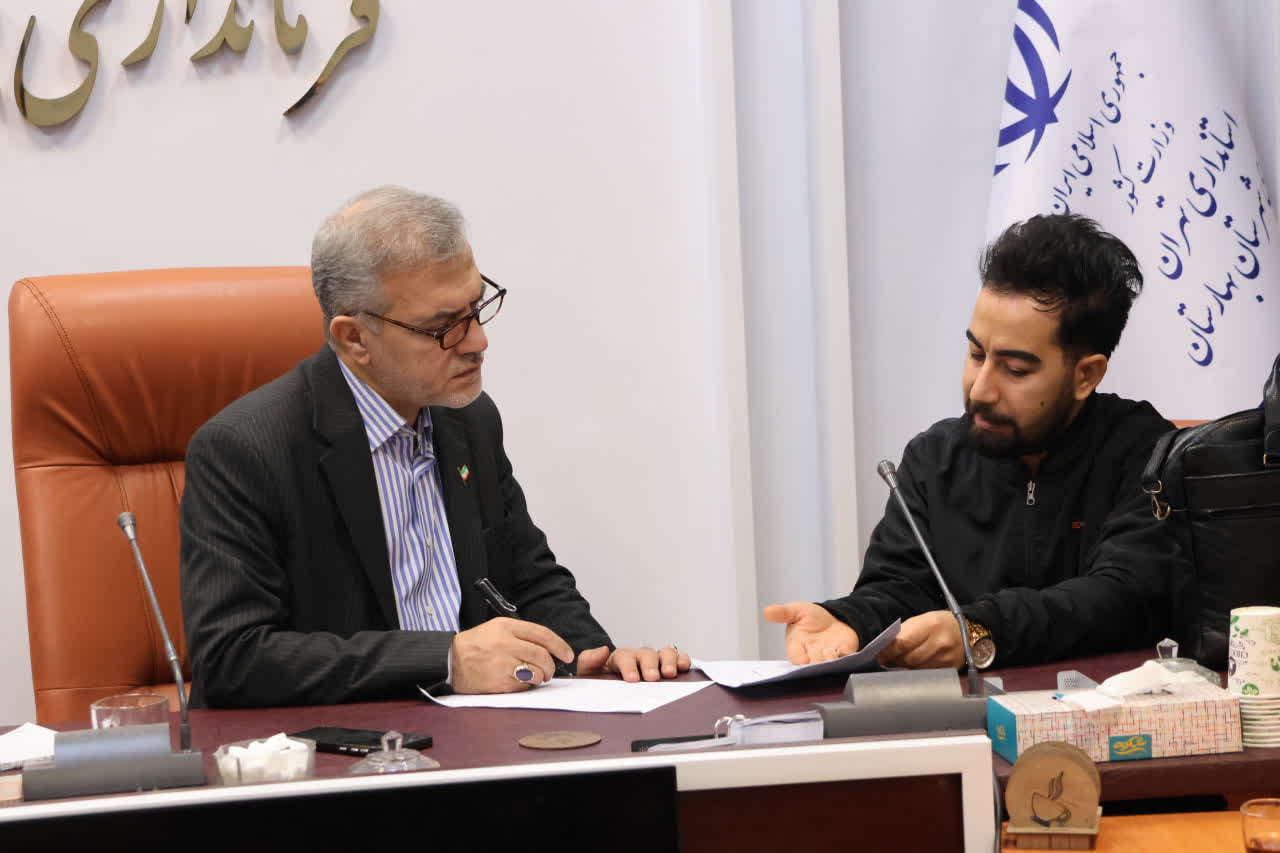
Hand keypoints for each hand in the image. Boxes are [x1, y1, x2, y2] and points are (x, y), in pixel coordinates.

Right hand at [450, 617, 574, 692]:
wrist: (450, 661)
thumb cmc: (475, 645)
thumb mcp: (496, 628)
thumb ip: (521, 634)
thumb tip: (547, 648)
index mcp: (506, 627)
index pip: (542, 634)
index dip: (559, 645)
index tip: (568, 654)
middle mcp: (505, 644)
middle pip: (542, 655)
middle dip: (550, 666)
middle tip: (549, 671)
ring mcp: (502, 664)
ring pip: (535, 672)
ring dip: (540, 677)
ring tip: (534, 676)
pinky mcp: (499, 682)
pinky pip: (522, 685)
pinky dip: (525, 685)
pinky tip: (517, 681)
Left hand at [576, 645, 691, 681]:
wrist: (610, 688)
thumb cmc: (603, 681)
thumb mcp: (590, 673)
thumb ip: (589, 661)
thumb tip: (602, 650)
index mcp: (620, 658)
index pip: (624, 657)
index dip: (629, 666)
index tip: (632, 678)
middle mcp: (640, 657)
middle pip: (647, 654)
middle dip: (650, 665)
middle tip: (651, 677)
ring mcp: (655, 661)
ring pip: (665, 653)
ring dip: (668, 661)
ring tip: (669, 673)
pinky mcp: (668, 666)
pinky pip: (678, 659)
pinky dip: (683, 660)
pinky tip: (683, 667)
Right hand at [762, 602, 859, 663]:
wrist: (833, 618)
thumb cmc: (811, 618)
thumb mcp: (796, 611)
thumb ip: (783, 613)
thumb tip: (766, 612)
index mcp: (797, 647)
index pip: (795, 657)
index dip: (799, 659)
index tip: (802, 660)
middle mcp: (812, 655)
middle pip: (813, 663)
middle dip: (816, 662)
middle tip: (819, 658)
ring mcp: (828, 656)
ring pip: (828, 663)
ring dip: (830, 660)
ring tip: (831, 654)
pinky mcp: (843, 654)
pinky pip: (845, 658)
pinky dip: (845, 656)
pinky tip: (843, 650)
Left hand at [876, 610, 965, 668]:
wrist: (968, 631)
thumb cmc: (941, 623)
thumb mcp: (923, 620)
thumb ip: (905, 632)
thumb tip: (886, 648)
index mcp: (931, 625)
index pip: (903, 643)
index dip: (888, 651)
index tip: (878, 654)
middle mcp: (940, 642)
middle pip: (909, 658)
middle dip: (894, 660)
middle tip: (885, 660)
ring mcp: (947, 657)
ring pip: (916, 668)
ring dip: (903, 667)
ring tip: (897, 662)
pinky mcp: (950, 668)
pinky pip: (926, 673)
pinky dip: (916, 671)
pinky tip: (912, 666)